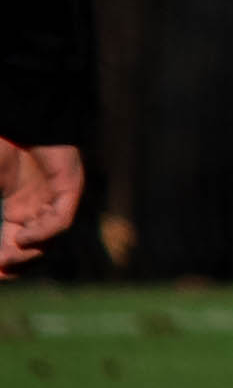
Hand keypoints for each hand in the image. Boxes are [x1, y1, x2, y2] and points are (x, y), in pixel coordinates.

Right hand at [0, 139, 85, 275]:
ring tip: (4, 259)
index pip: (14, 245)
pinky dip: (41, 233)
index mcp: (19, 209)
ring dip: (27, 254)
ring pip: (50, 239)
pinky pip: (60, 221)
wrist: (27, 123)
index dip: (3, 262)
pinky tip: (21, 237)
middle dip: (16, 264)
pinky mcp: (70, 188)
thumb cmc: (6, 147)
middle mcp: (39, 208)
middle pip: (35, 248)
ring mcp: (55, 199)